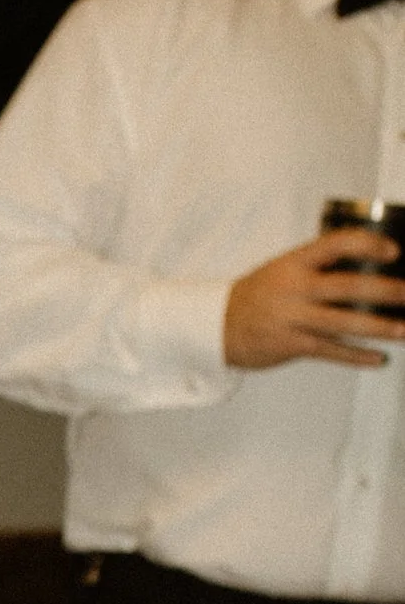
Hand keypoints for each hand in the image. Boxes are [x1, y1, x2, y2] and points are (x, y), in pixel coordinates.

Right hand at [223, 229, 404, 368]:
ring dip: (378, 328)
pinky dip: (356, 356)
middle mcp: (294, 287)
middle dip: (384, 292)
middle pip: (346, 287)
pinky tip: (379, 359)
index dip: (367, 245)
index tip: (394, 252)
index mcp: (295, 262)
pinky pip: (329, 351)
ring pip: (342, 324)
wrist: (217, 325)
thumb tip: (369, 267)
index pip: (336, 244)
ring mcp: (291, 317)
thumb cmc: (261, 294)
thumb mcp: (284, 269)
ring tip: (404, 330)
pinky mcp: (290, 344)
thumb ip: (320, 266)